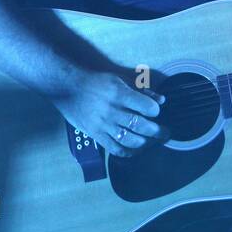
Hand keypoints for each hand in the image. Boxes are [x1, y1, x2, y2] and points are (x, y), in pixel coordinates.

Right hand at [53, 69, 167, 157]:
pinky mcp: (95, 134)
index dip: (155, 111)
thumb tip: (161, 100)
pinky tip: (134, 150)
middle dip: (157, 131)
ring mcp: (103, 124)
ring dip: (144, 143)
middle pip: (141, 125)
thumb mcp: (120, 80)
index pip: (146, 107)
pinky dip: (127, 152)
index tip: (156, 112)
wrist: (67, 87)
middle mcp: (112, 110)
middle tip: (165, 133)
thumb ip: (141, 91)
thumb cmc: (96, 82)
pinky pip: (114, 148)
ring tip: (151, 141)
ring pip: (129, 139)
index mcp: (119, 94)